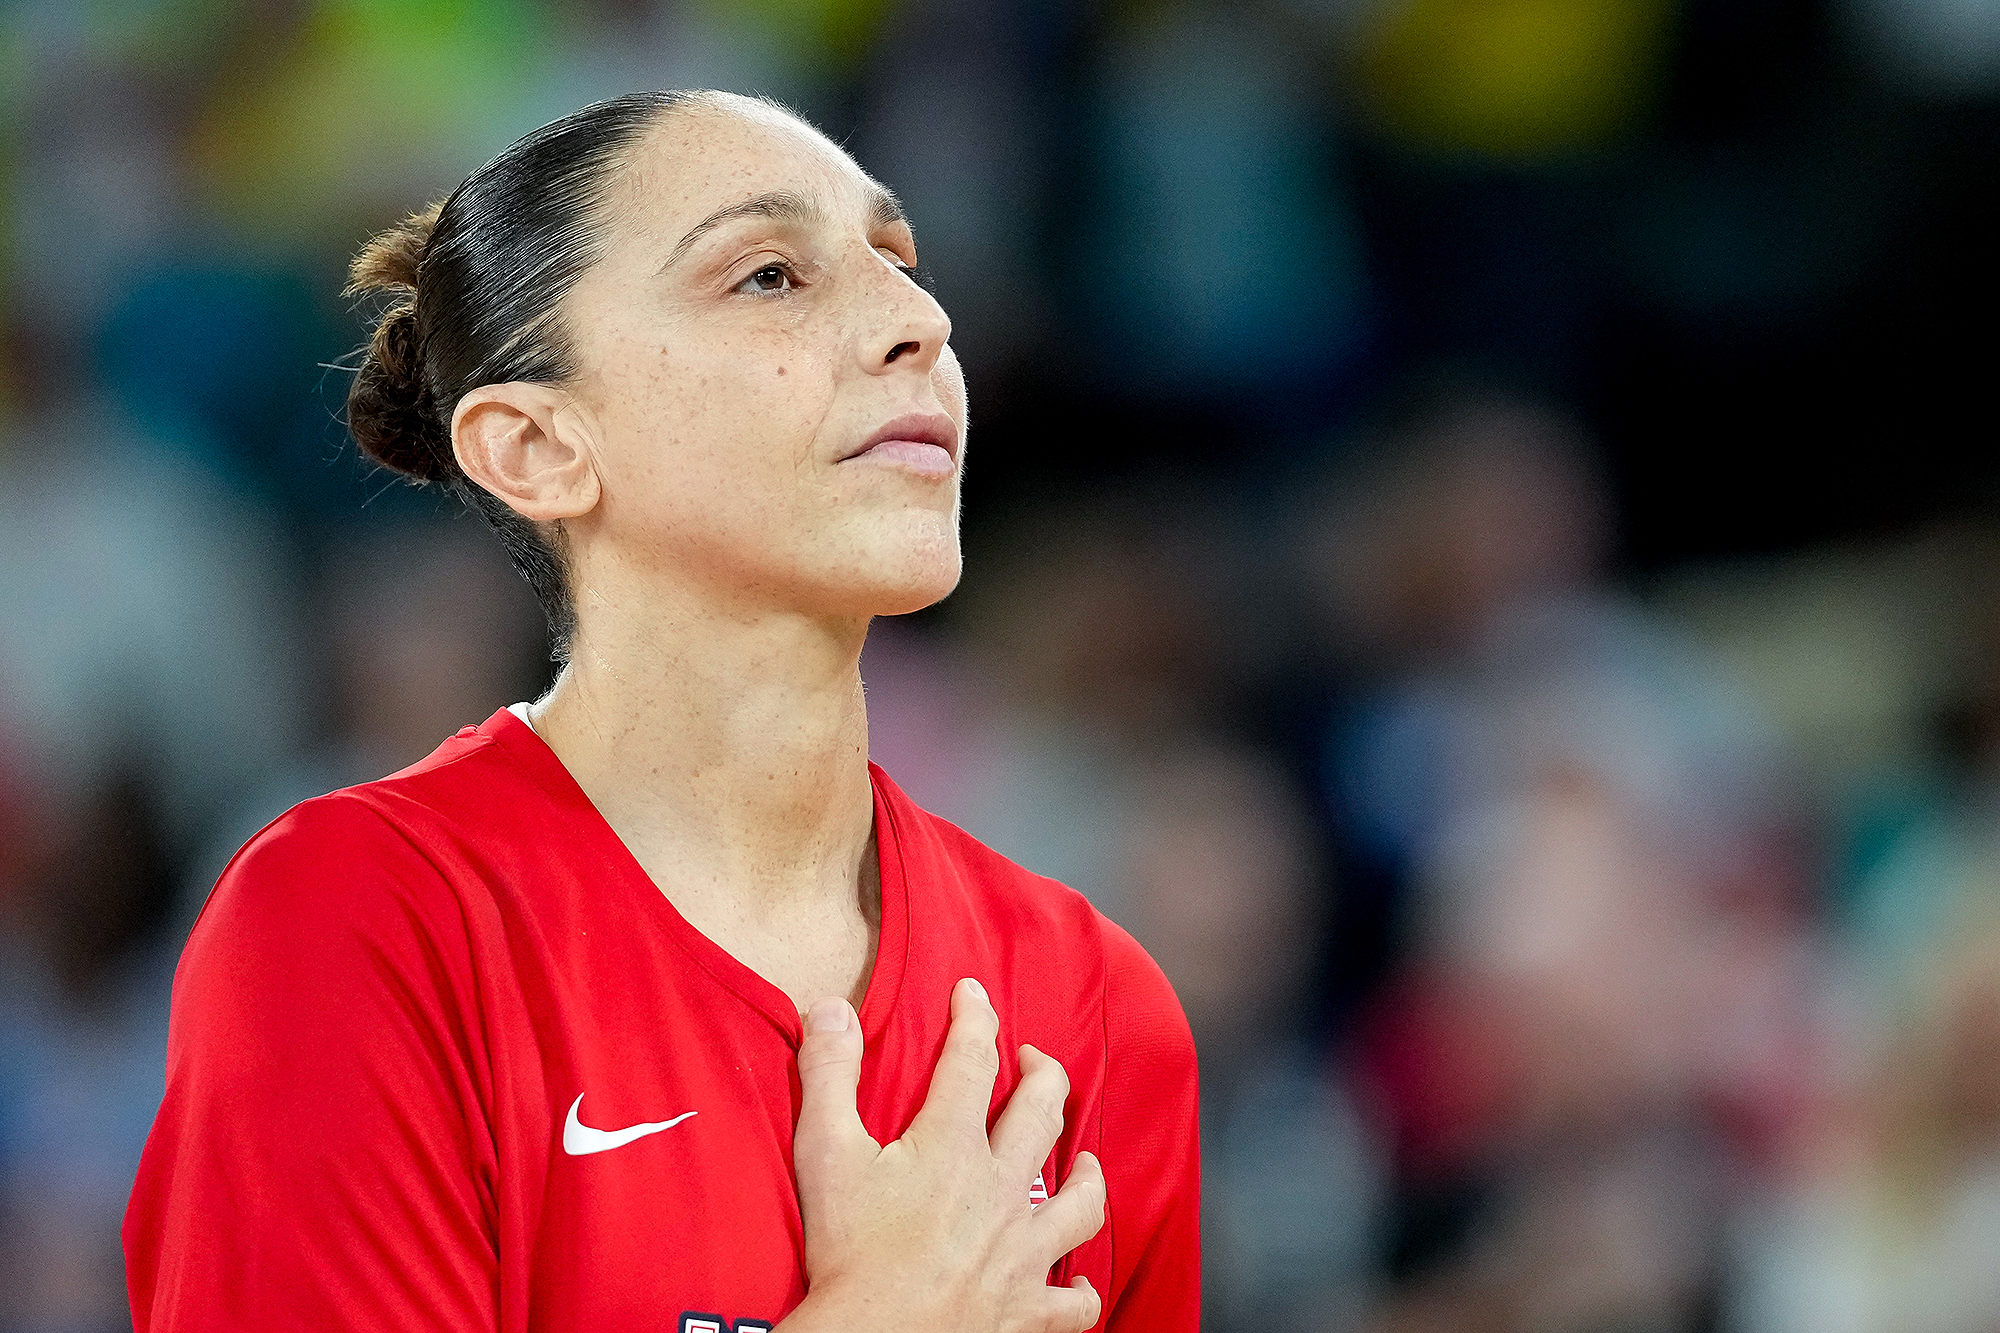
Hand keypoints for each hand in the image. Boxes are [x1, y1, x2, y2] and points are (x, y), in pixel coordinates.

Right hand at [778, 977, 1105, 1332]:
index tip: (972, 993)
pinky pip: (1073, 1302)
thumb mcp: (824, 1152)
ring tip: (1084, 1160)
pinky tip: (1078, 1282)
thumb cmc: (847, 1253)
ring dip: (1086, 1174)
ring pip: (1080, 1201)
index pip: (973, 1059)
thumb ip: (829, 1074)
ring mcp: (1021, 1251)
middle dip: (1044, 1075)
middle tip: (1032, 1062)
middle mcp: (1000, 1190)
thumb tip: (831, 1008)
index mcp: (952, 1146)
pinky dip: (1080, 1291)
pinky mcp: (1025, 1309)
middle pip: (1044, 1114)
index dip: (975, 1016)